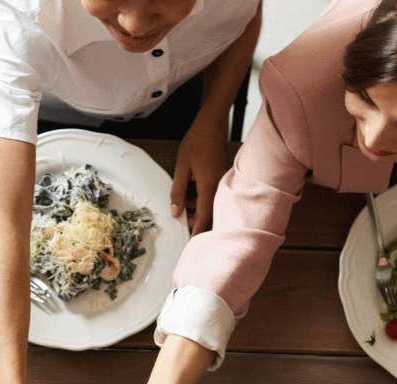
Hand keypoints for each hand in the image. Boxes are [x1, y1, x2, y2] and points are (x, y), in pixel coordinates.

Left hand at [171, 113, 229, 233]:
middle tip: (180, 214)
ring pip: (210, 205)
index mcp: (208, 186)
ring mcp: (222, 183)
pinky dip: (201, 197)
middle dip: (195, 218)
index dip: (197, 232)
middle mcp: (219, 187)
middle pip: (209, 214)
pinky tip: (191, 187)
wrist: (212, 124)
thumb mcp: (181, 167)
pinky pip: (212, 195)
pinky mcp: (221, 179)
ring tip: (184, 193)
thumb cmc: (196, 142)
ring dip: (197, 206)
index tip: (191, 245)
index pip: (204, 216)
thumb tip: (175, 212)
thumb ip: (177, 191)